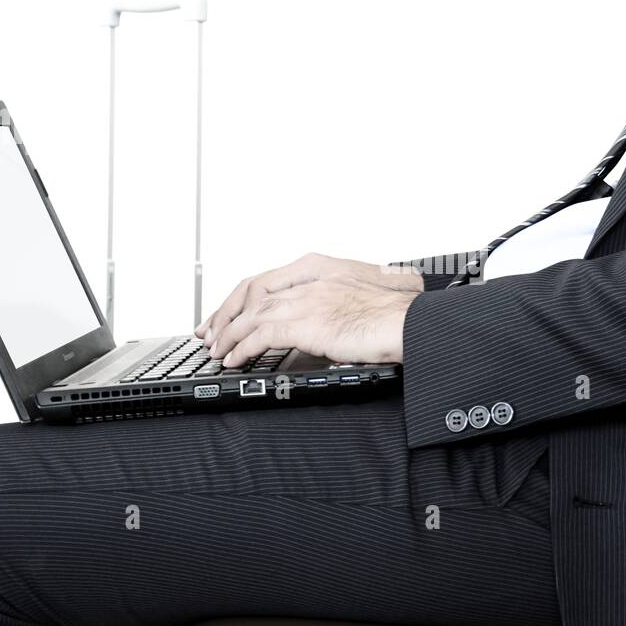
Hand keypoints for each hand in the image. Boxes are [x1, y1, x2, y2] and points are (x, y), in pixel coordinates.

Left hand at [195, 253, 423, 363]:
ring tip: (217, 351)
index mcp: (322, 267)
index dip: (241, 298)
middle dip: (225, 314)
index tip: (228, 313)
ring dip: (229, 335)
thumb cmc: (400, 312)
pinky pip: (261, 334)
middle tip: (210, 332)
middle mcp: (310, 278)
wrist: (414, 322)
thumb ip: (346, 294)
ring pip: (252, 314)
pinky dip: (242, 348)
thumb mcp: (368, 292)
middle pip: (251, 292)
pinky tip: (235, 359)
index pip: (267, 279)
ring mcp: (307, 299)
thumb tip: (340, 309)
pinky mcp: (307, 323)